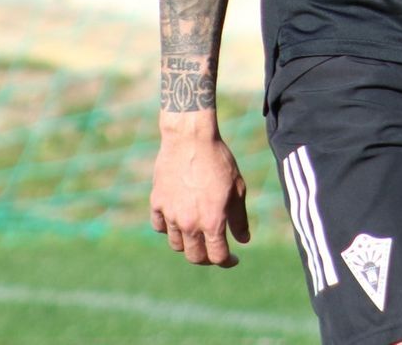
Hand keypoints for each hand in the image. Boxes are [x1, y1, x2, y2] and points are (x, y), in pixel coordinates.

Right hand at [150, 122, 250, 267]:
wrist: (191, 139)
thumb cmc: (219, 161)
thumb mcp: (238, 188)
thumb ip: (239, 218)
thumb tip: (244, 240)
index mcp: (211, 221)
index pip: (217, 256)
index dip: (227, 261)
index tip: (233, 259)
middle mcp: (188, 223)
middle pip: (194, 257)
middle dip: (207, 259)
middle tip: (215, 251)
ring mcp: (170, 214)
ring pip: (176, 244)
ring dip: (188, 244)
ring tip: (198, 234)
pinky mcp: (156, 203)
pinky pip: (160, 226)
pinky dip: (169, 228)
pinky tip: (179, 220)